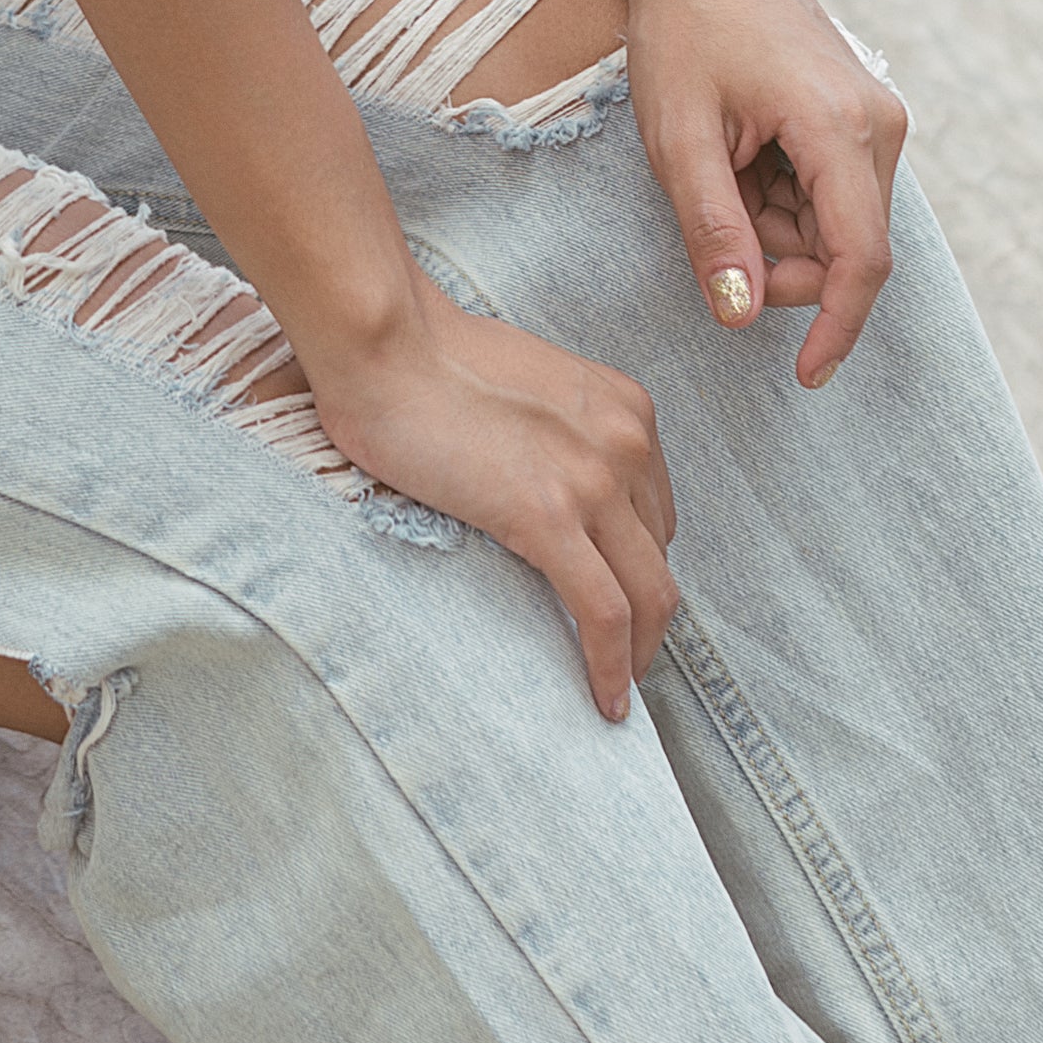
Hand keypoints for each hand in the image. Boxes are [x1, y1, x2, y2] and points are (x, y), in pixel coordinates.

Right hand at [310, 288, 677, 720]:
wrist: (383, 343)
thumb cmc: (428, 356)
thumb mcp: (527, 386)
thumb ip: (557, 434)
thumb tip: (546, 488)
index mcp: (623, 406)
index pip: (655, 511)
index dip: (638, 565)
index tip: (618, 600)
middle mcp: (625, 440)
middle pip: (659, 555)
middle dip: (646, 614)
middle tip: (620, 655)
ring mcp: (593, 479)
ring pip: (648, 594)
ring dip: (638, 651)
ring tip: (612, 686)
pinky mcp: (549, 516)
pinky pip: (605, 613)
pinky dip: (611, 666)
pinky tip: (603, 700)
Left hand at [622, 0, 909, 388]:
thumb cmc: (682, 27)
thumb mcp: (679, 136)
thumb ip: (714, 230)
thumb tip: (741, 316)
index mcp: (843, 128)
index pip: (860, 262)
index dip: (834, 328)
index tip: (804, 377)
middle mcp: (879, 124)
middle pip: (845, 247)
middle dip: (777, 261)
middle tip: (706, 218)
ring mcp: (874, 116)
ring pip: (834, 223)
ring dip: (773, 227)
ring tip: (715, 167)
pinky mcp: (858, 114)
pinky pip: (829, 190)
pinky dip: (780, 198)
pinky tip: (737, 155)